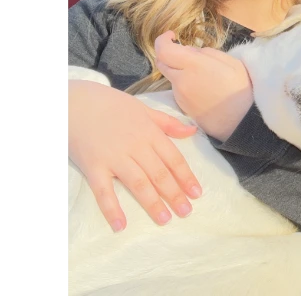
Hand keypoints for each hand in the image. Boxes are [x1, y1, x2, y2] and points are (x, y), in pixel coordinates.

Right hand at [67, 80, 201, 231]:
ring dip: (153, 203)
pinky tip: (121, 225)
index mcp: (149, 133)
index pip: (173, 158)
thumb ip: (168, 123)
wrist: (76, 102)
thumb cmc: (111, 105)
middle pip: (159, 174)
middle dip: (175, 194)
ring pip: (138, 183)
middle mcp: (135, 146)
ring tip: (165, 219)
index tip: (197, 193)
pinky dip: (112, 209)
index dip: (186, 177)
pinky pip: (104, 191)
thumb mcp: (143, 109)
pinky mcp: (93, 167)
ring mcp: (114, 158)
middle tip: (186, 212)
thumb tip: (192, 131)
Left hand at [154, 31, 253, 140]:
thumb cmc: (241, 90)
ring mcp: (180, 95)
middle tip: (185, 53)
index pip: (164, 50)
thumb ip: (207, 52)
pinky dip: (184, 82)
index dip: (163, 39)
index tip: (172, 36)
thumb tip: (189, 50)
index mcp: (194, 65)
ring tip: (201, 72)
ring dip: (178, 69)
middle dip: (168, 53)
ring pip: (170, 75)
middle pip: (162, 62)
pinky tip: (202, 86)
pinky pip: (177, 88)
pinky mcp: (182, 106)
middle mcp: (181, 80)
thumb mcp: (232, 62)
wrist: (241, 122)